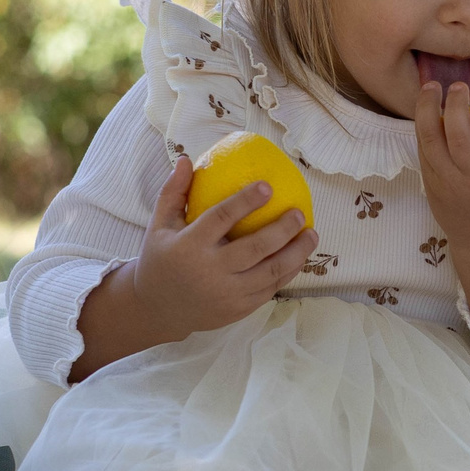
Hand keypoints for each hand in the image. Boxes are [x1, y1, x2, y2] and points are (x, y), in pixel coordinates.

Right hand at [71, 158, 314, 378]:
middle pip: (255, 248)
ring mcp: (227, 294)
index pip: (221, 219)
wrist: (157, 310)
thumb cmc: (161, 260)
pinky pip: (270, 289)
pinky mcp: (238, 310)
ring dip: (296, 253)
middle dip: (283, 229)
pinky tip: (299, 257)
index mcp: (190, 247)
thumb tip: (188, 159)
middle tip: (299, 212)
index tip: (268, 186)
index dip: (246, 201)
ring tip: (311, 234)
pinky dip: (288, 272)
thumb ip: (173, 192)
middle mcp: (210, 272)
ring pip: (271, 272)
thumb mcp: (159, 226)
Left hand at [414, 80, 469, 250]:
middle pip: (461, 142)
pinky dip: (423, 125)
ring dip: (429, 110)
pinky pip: (423, 150)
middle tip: (460, 86)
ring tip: (431, 86)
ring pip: (433, 142)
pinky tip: (427, 105)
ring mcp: (449, 182)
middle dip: (457, 109)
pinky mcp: (431, 183)